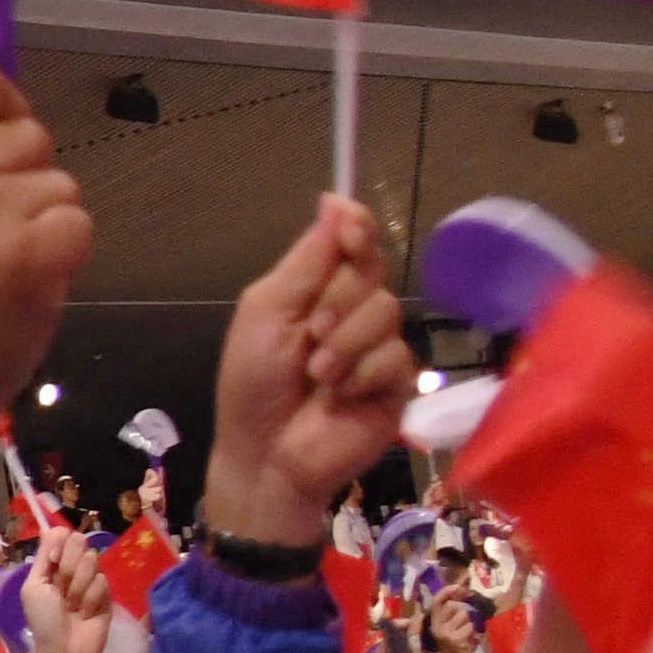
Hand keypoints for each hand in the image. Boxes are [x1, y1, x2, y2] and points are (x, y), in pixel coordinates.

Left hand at [202, 196, 417, 547]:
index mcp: (317, 289)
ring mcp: (379, 345)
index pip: (353, 241)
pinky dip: (362, 374)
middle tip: (310, 333)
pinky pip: (397, 356)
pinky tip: (341, 397)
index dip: (357, 229)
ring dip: (345, 343)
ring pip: (387, 311)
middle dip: (339, 300)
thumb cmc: (254, 383)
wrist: (266, 453)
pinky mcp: (399, 382)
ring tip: (318, 376)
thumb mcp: (267, 312)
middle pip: (373, 271)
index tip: (350, 231)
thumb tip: (334, 199)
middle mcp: (353, 310)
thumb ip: (305, 261)